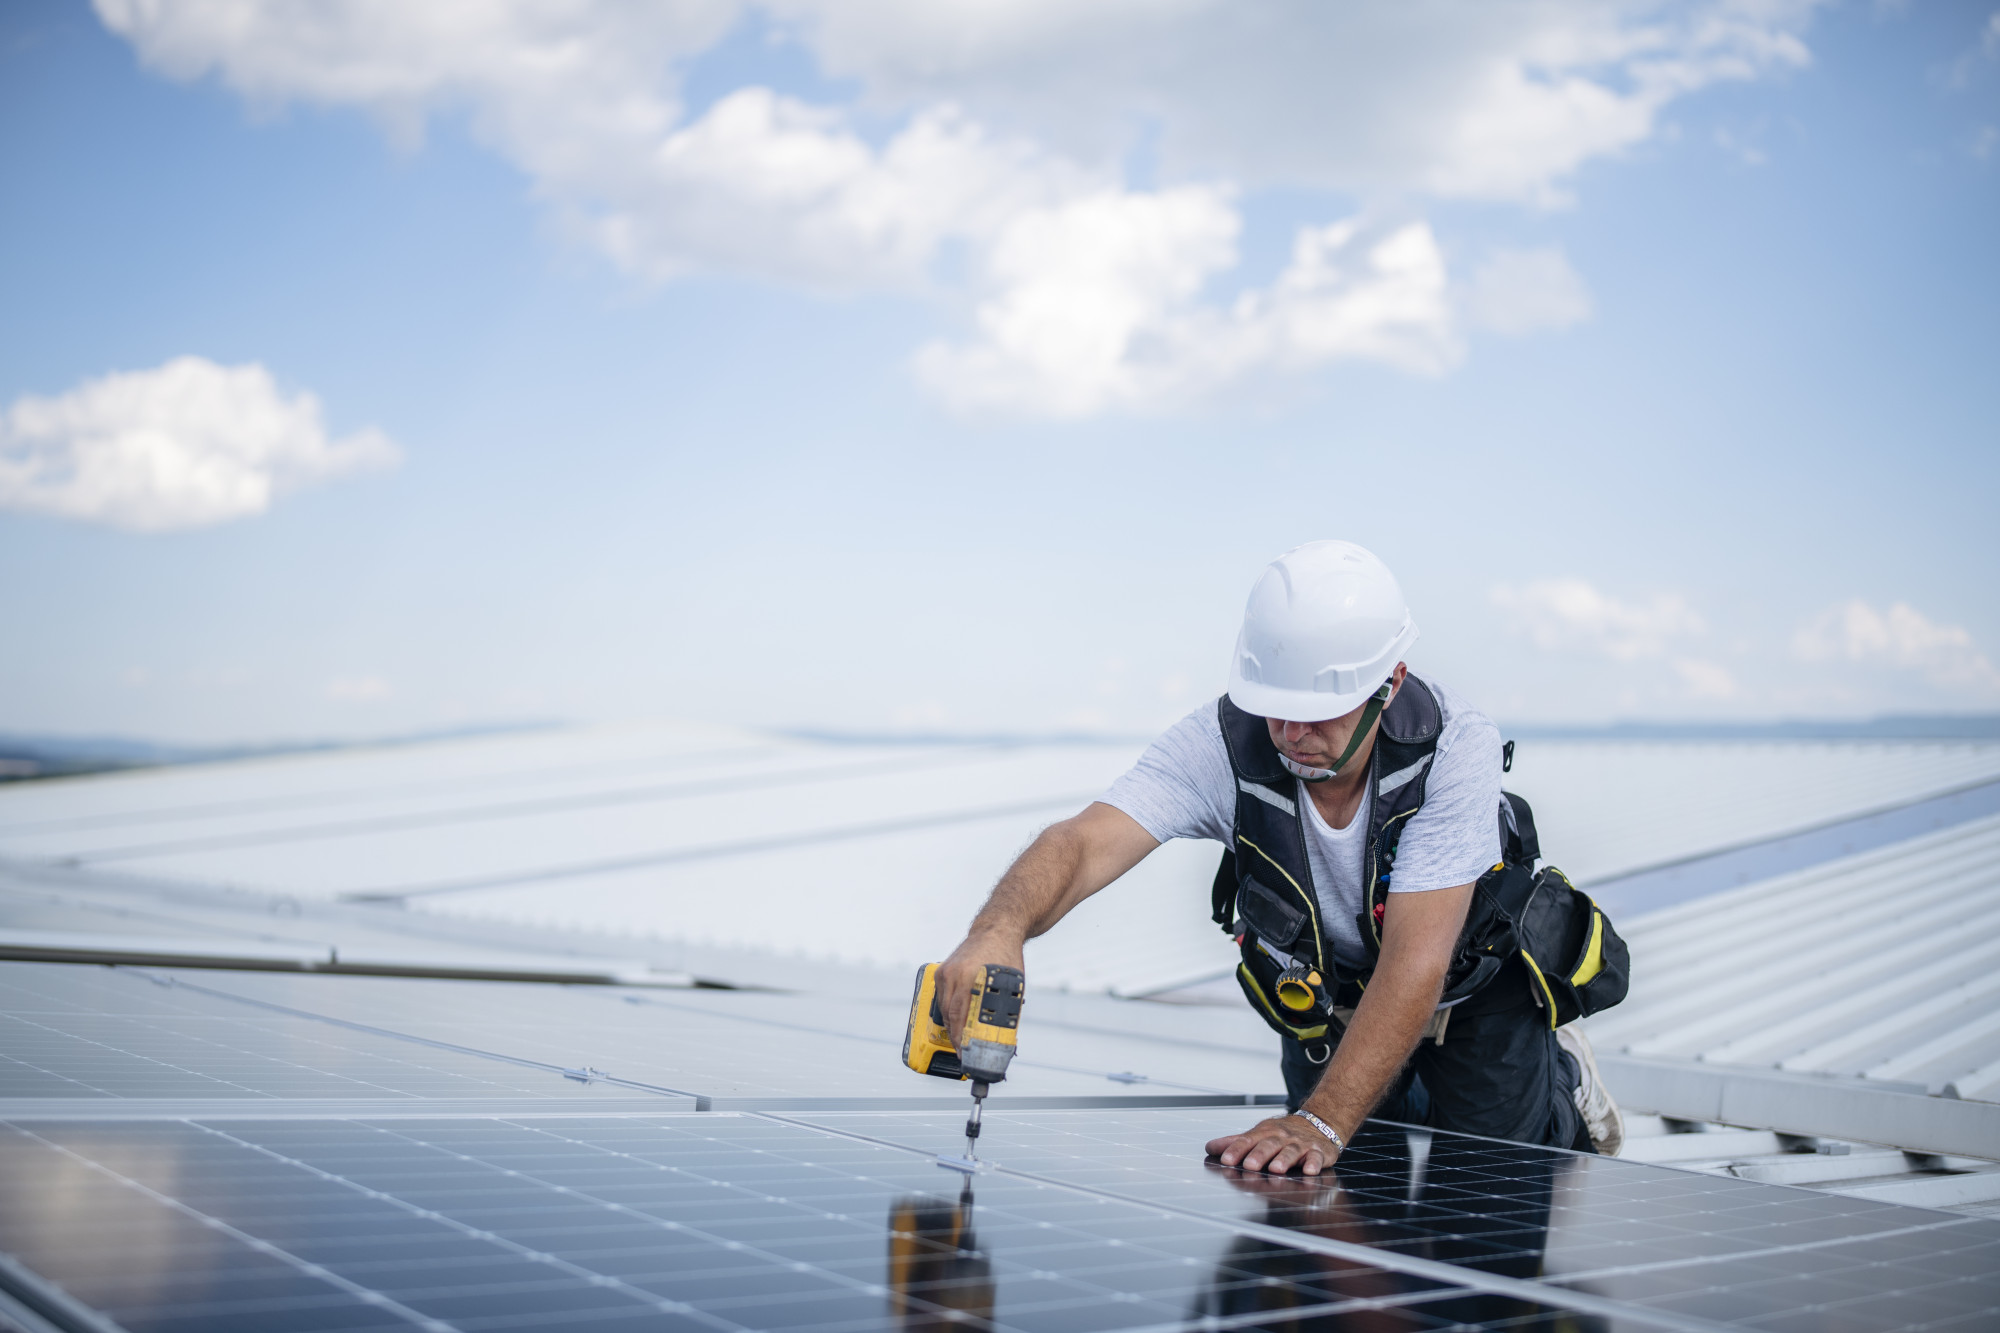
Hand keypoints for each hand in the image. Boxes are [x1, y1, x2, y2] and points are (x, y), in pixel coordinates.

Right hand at [937, 930, 1024, 1050]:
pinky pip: (942, 996)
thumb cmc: (1007, 956)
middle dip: (955, 1035)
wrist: (995, 930)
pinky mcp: (942, 970)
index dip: (962, 1037)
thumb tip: (1002, 1034)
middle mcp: (955, 974)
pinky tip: (954, 1020)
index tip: (965, 1051)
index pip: (961, 1015)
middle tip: (962, 1050)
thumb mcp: (1012, 984)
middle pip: (950, 1014)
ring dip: (950, 1024)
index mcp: (972, 978)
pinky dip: (947, 1010)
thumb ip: (1004, 1007)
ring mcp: (946, 971)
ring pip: (943, 1007)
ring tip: (958, 1038)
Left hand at [1205, 1114, 1340, 1175]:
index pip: (1247, 1140)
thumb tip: (1210, 1147)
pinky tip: (1309, 1171)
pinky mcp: (1319, 1152)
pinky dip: (1313, 1164)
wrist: (1318, 1124)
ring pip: (1291, 1151)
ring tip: (1276, 1168)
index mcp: (1265, 1132)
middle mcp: (1282, 1137)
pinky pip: (1317, 1158)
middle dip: (1259, 1155)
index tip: (1226, 1160)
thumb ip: (1235, 1142)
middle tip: (1249, 1165)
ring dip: (1283, 1159)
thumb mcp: (1259, 1134)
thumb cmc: (1283, 1134)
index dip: (1236, 1150)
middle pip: (1269, 1145)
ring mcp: (1301, 1144)